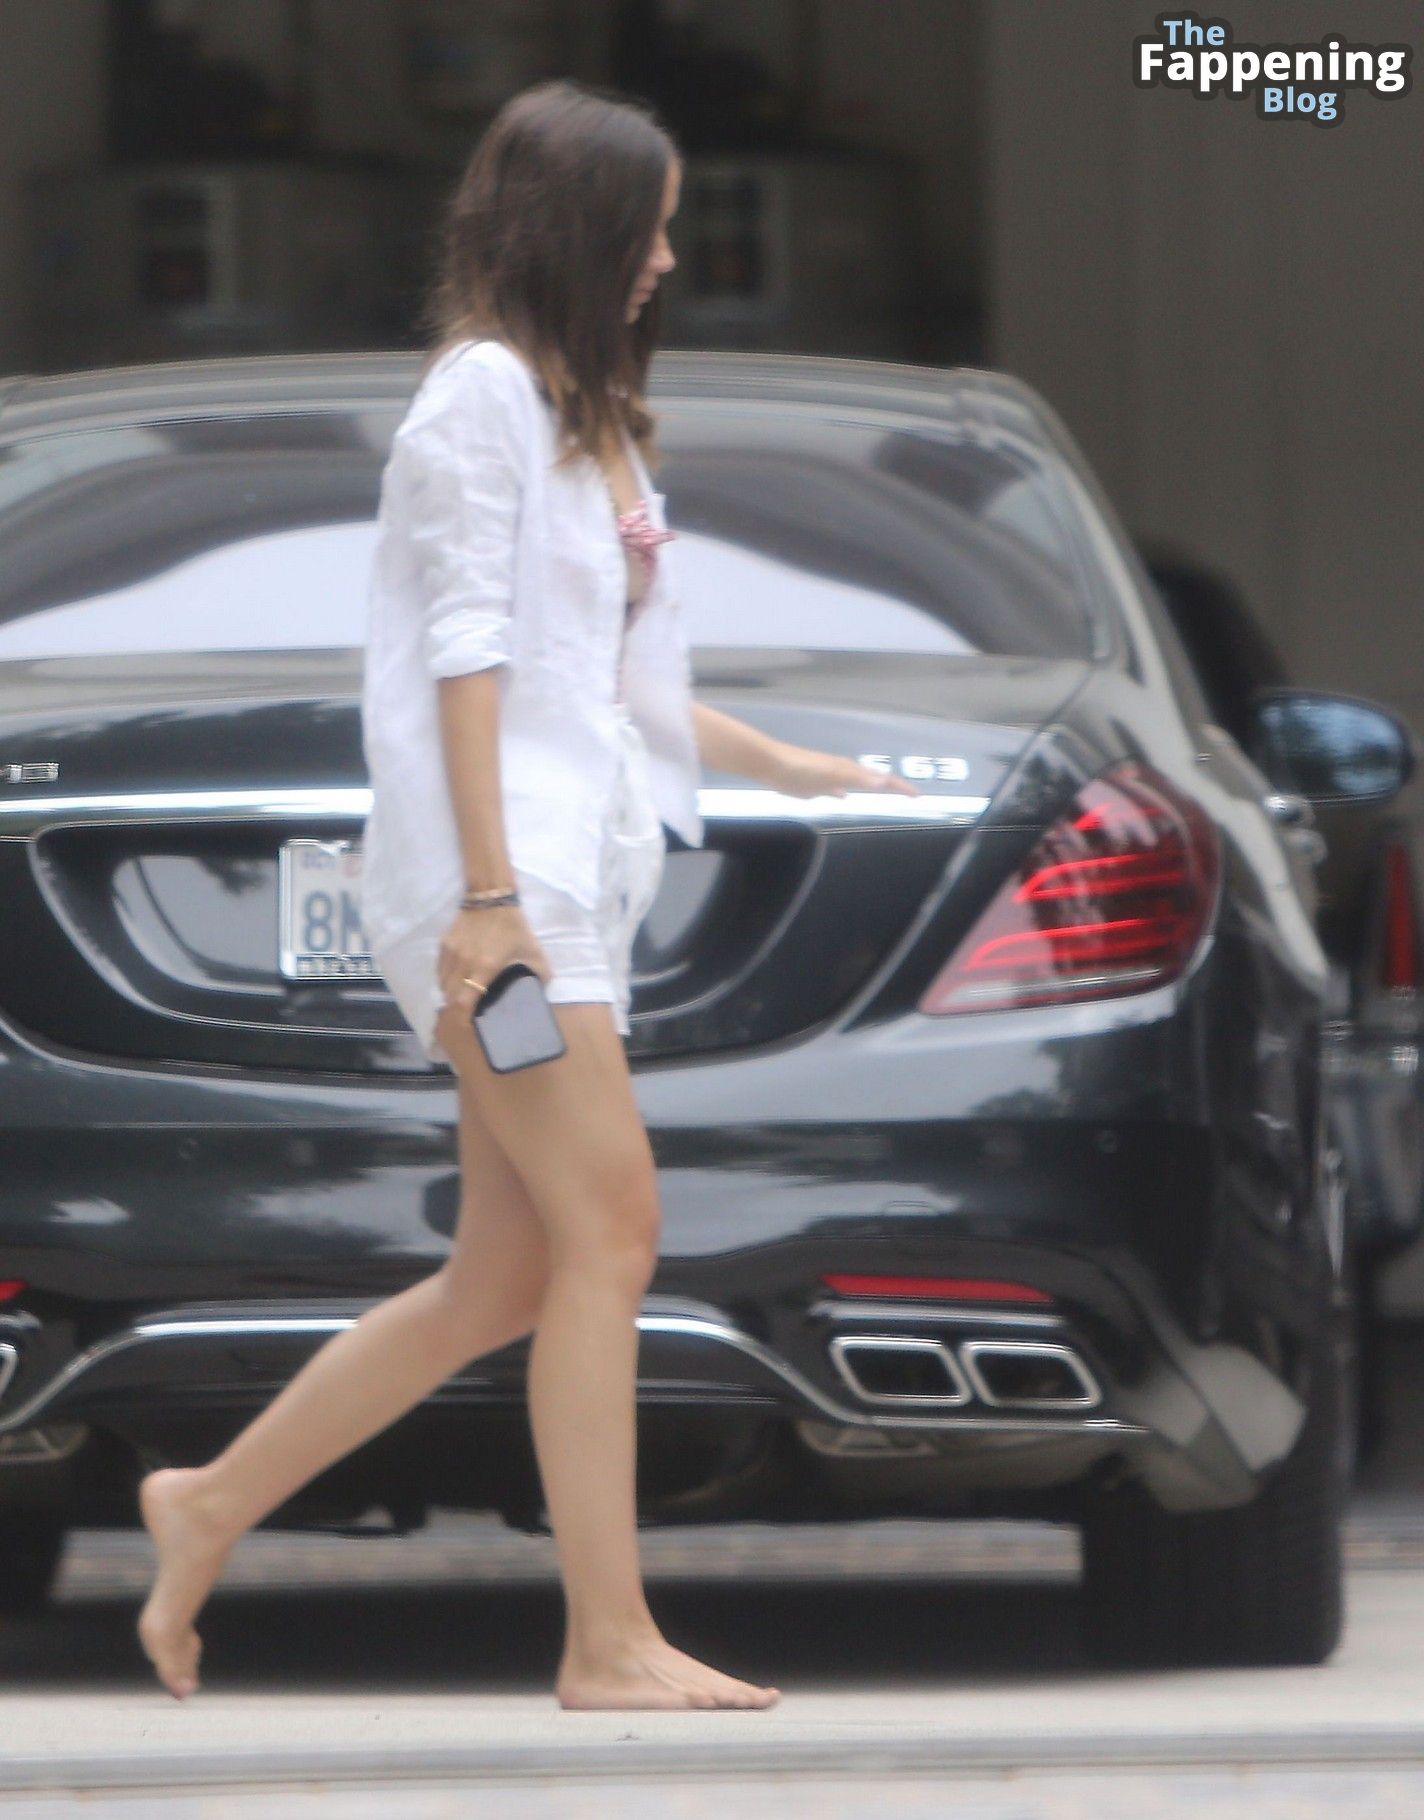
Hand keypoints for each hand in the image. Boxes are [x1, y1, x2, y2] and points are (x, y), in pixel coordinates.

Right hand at [438, 903, 552, 1021]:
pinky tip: (457, 979)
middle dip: (456, 1008)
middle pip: (450, 996)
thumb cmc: (514, 927)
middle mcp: (464, 962)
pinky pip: (440, 969)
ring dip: (450, 994)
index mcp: (485, 967)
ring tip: (462, 996)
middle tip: (467, 1012)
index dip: (463, 1017)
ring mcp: (451, 952)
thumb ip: (538, 976)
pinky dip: (446, 979)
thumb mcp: (533, 952)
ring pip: (442, 984)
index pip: (464, 1001)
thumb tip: (539, 995)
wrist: (491, 898)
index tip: (468, 1024)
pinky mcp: (444, 944)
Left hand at [767, 743, 923, 800]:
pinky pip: (836, 788)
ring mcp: (829, 777)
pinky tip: (843, 797)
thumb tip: (884, 781)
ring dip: (870, 787)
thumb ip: (857, 778)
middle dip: (890, 786)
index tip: (918, 796)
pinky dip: (845, 791)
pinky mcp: (814, 784)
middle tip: (908, 794)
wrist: (771, 765)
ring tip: (883, 794)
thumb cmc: (800, 770)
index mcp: (849, 770)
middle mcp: (843, 771)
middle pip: (873, 779)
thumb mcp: (832, 775)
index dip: (900, 787)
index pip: (881, 779)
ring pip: (856, 782)